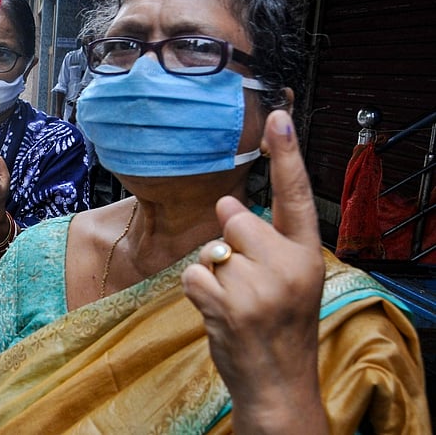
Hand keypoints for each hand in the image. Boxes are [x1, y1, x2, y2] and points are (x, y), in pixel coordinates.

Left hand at [181, 110, 326, 432]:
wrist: (278, 382)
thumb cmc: (277, 327)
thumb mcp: (287, 280)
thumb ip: (263, 240)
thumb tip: (227, 205)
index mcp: (306, 255)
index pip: (296, 196)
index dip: (286, 155)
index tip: (278, 117)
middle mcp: (288, 266)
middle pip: (235, 221)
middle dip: (231, 247)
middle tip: (248, 285)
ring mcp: (260, 287)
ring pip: (210, 249)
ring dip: (213, 275)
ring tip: (235, 304)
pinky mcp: (229, 304)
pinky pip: (193, 273)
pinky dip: (197, 292)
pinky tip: (218, 312)